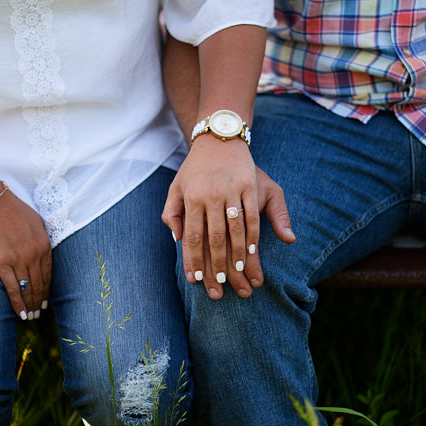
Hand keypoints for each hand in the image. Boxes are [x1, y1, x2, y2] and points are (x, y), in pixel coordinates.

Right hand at [0, 190, 51, 318]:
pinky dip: (17, 303)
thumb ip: (40, 237)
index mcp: (44, 243)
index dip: (47, 289)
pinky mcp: (2, 262)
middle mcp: (35, 254)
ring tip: (30, 317)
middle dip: (40, 301)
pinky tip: (20, 313)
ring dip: (30, 305)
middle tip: (40, 314)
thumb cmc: (9, 207)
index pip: (48, 273)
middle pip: (40, 284)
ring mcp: (19, 259)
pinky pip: (13, 288)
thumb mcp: (34, 219)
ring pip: (28, 289)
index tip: (46, 301)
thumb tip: (43, 250)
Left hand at [163, 151, 294, 297]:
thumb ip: (172, 212)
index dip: (194, 261)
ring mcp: (232, 190)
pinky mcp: (249, 185)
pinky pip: (252, 216)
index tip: (197, 281)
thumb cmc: (195, 167)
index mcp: (191, 198)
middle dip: (217, 266)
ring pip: (235, 230)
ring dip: (237, 255)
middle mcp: (210, 196)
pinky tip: (252, 252)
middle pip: (215, 238)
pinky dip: (252, 236)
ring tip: (238, 274)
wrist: (218, 138)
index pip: (192, 237)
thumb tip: (177, 240)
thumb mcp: (176, 186)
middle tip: (221, 287)